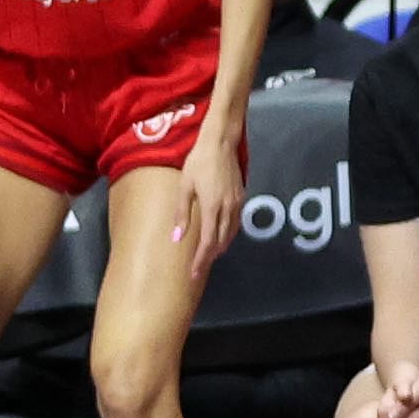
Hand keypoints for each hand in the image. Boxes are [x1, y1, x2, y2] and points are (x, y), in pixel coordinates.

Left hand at [174, 118, 245, 277]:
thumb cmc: (198, 162)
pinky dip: (227, 234)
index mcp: (212, 207)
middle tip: (198, 269)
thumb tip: (176, 238)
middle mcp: (228, 209)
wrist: (221, 143)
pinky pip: (235, 223)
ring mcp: (237, 204)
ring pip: (231, 234)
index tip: (194, 274)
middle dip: (209, 257)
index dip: (201, 260)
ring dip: (220, 247)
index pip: (207, 242)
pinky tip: (220, 236)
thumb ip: (182, 214)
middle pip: (221, 241)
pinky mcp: (241, 198)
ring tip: (208, 256)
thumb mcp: (185, 186)